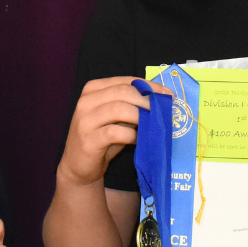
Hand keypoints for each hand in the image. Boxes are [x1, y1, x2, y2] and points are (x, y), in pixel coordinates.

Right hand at [57, 76, 171, 188]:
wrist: (79, 165)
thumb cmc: (101, 138)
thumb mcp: (114, 117)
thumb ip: (130, 105)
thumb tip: (159, 99)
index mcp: (92, 89)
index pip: (125, 81)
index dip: (149, 86)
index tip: (167, 95)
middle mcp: (86, 101)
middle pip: (122, 92)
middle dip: (146, 100)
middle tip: (163, 110)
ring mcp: (85, 120)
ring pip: (119, 109)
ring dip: (140, 116)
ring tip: (153, 125)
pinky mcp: (89, 139)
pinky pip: (115, 133)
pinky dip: (132, 135)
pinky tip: (139, 140)